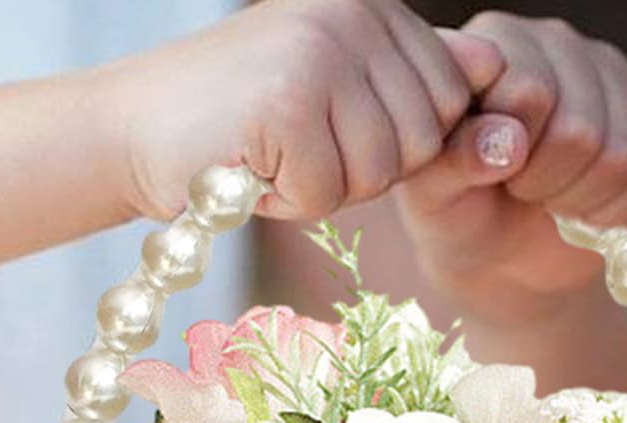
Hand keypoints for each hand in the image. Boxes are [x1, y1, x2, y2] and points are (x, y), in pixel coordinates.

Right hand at [106, 0, 503, 220]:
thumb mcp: (336, 91)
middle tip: (296, 146)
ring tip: (273, 153)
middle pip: (421, 142)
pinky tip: (250, 167)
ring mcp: (321, 52)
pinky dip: (289, 200)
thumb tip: (493, 65)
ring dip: (326, 188)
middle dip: (364, 170)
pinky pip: (331, 194)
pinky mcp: (288, 103)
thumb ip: (413, 78)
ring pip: (382, 172)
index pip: (444, 105)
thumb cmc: (239, 120)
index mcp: (372, 4)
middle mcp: (355, 13)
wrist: (134, 129)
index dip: (389, 144)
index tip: (324, 126)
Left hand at [396, 14, 626, 316]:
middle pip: (579, 129)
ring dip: (577, 199)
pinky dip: (613, 210)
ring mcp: (605, 69)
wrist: (503, 252)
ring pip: (620, 154)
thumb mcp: (434, 195)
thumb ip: (450, 161)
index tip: (491, 170)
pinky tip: (583, 204)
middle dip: (543, 182)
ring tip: (547, 197)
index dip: (512, 150)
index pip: (528, 89)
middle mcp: (551, 41)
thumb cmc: (458, 211)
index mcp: (490, 45)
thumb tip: (503, 139)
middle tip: (518, 189)